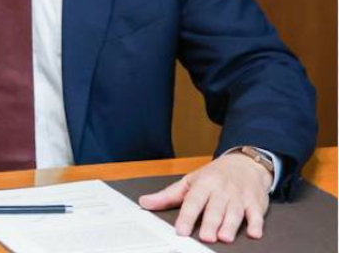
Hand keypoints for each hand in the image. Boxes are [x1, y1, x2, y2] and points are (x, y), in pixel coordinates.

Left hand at [139, 153, 271, 242]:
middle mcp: (221, 190)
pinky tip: (254, 233)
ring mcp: (239, 197)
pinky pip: (257, 214)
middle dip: (210, 223)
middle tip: (205, 237)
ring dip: (230, 225)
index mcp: (203, 184)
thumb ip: (168, 195)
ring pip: (235, 212)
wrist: (244, 164)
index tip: (181, 230)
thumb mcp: (190, 181)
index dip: (186, 216)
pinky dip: (256, 224)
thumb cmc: (214, 176)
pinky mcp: (255, 203)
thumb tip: (145, 202)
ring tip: (224, 238)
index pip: (193, 201)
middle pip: (215, 209)